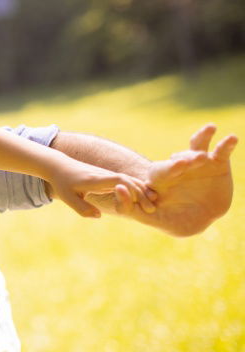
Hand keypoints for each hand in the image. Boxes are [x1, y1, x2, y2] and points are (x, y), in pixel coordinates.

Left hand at [49, 159, 155, 218]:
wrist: (60, 166)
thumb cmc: (62, 183)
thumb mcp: (67, 197)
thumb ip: (82, 208)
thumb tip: (99, 216)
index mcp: (95, 179)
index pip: (117, 179)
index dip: (130, 188)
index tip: (139, 200)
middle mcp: (103, 175)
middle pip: (127, 180)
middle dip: (141, 193)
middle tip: (151, 209)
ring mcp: (107, 175)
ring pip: (128, 180)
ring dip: (141, 190)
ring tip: (152, 205)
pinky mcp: (108, 177)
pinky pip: (125, 181)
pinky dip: (136, 188)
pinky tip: (145, 198)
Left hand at [112, 124, 235, 235]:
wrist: (201, 219)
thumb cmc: (173, 220)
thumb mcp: (152, 218)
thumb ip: (130, 208)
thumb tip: (118, 189)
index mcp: (161, 178)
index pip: (161, 171)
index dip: (169, 168)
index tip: (179, 166)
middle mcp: (178, 167)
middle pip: (180, 158)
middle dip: (187, 158)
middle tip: (195, 160)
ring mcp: (197, 163)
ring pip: (197, 147)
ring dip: (202, 139)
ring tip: (210, 131)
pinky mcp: (217, 164)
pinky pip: (222, 151)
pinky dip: (226, 144)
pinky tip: (232, 138)